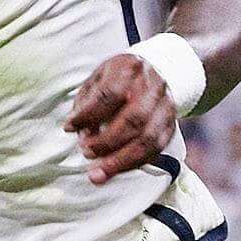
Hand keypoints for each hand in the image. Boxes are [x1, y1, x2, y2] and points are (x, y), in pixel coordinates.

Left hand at [65, 52, 180, 183]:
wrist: (154, 72)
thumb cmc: (117, 79)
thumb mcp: (97, 80)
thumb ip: (86, 104)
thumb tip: (80, 133)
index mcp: (129, 67)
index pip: (109, 94)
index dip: (88, 114)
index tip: (69, 128)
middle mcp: (152, 85)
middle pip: (132, 119)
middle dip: (106, 142)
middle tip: (86, 152)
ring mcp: (165, 106)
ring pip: (147, 139)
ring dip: (120, 160)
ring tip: (98, 173)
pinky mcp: (171, 124)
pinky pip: (155, 150)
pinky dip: (133, 163)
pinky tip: (115, 170)